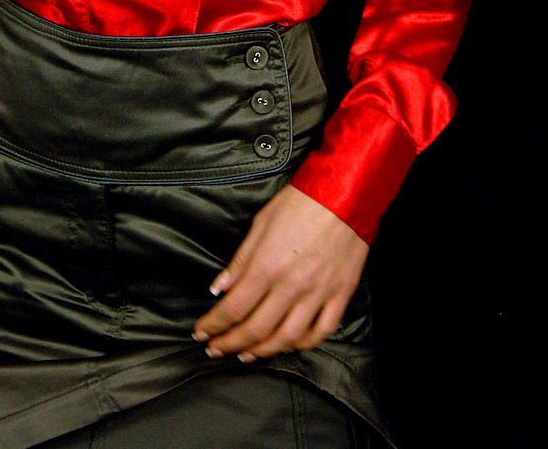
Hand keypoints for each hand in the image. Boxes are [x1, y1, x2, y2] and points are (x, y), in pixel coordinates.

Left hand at [193, 185, 367, 361]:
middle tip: (216, 350)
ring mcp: (318, 293)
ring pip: (287, 338)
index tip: (201, 332)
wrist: (345, 193)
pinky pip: (321, 330)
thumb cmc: (301, 203)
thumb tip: (219, 288)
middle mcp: (291, 286)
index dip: (213, 325)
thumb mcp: (261, 224)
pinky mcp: (340, 294)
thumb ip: (240, 261)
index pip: (232, 308)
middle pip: (255, 328)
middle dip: (230, 343)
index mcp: (267, 267)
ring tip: (247, 354)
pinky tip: (289, 345)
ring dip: (263, 351)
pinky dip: (303, 344)